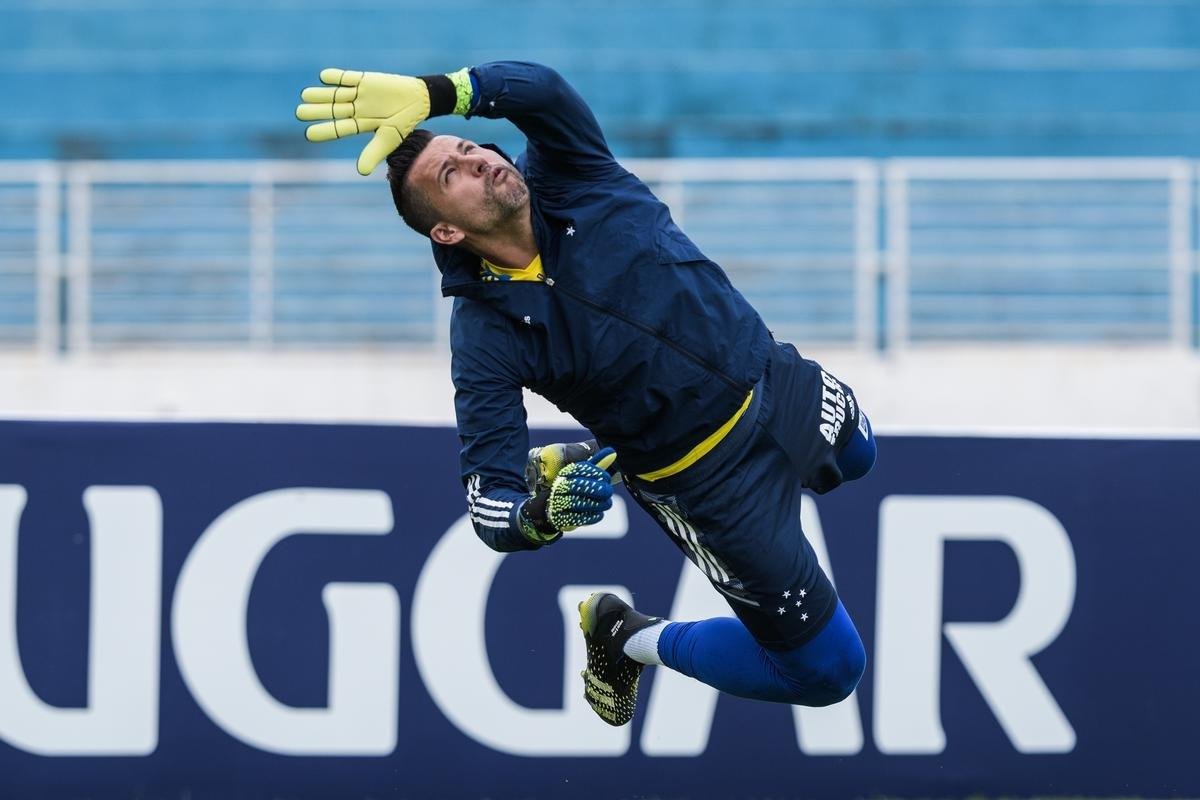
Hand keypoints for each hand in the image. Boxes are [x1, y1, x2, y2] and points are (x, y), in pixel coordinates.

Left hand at [295, 68, 430, 175]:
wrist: (419, 99)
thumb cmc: (405, 122)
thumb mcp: (389, 139)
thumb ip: (373, 153)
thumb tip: (360, 172)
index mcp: (361, 124)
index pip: (339, 128)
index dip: (324, 130)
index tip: (308, 134)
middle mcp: (356, 109)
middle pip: (333, 110)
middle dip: (317, 111)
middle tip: (299, 113)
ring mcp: (359, 94)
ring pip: (336, 94)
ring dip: (322, 94)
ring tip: (305, 95)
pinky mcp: (365, 80)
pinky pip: (347, 78)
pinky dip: (337, 77)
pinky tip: (324, 77)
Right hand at [518, 447, 617, 542]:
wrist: (555, 509)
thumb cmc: (576, 488)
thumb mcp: (585, 474)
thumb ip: (598, 463)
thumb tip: (613, 452)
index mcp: (565, 474)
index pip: (579, 469)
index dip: (594, 472)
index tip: (606, 477)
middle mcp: (559, 487)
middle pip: (577, 486)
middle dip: (596, 488)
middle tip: (609, 491)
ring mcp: (558, 503)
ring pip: (577, 503)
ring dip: (596, 503)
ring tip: (607, 503)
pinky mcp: (561, 519)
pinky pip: (577, 518)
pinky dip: (590, 516)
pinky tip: (599, 513)